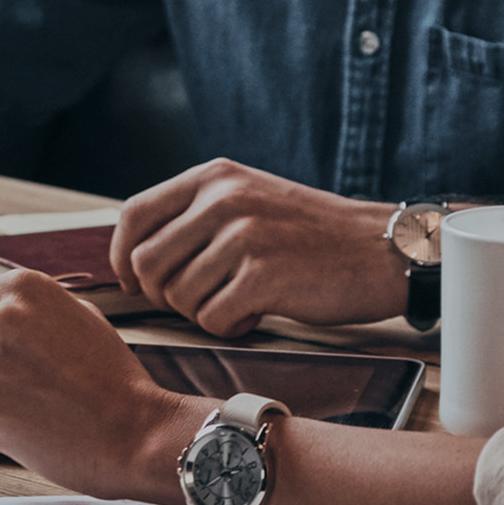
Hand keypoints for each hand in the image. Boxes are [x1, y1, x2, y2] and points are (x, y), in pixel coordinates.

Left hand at [0, 269, 194, 503]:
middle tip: (44, 380)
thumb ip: (35, 311)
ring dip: (3, 395)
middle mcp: (1, 318)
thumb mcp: (82, 318)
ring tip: (49, 403)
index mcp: (26, 289)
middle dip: (0, 361)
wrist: (132, 432)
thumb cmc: (114, 380)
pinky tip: (36, 424)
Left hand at [111, 159, 406, 336]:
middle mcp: (223, 198)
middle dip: (164, 295)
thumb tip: (136, 255)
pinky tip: (256, 314)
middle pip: (147, 264)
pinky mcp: (261, 275)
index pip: (134, 214)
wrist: (380, 249)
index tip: (134, 282)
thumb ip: (199, 214)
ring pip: (177, 296)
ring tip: (240, 302)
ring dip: (203, 312)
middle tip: (201, 300)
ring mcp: (242, 235)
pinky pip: (211, 319)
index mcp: (215, 176)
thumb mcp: (252, 198)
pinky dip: (229, 328)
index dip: (123, 257)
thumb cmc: (314, 234)